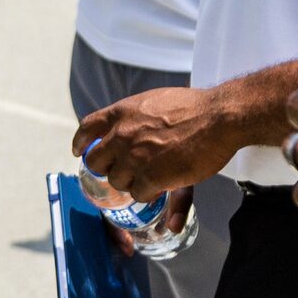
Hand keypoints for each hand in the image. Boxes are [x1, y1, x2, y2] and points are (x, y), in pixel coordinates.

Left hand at [76, 85, 246, 200]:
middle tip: (124, 171)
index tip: (80, 152)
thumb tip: (125, 126)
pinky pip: (138, 194)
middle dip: (107, 169)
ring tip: (149, 177)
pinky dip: (148, 194)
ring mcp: (135, 156)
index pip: (87, 128)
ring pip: (117, 181)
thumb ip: (134, 119)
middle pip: (96, 161)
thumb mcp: (154, 103)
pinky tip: (160, 187)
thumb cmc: (193, 108)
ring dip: (131, 182)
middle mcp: (122, 134)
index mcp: (122, 112)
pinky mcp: (151, 176)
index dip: (82, 143)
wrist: (217, 117)